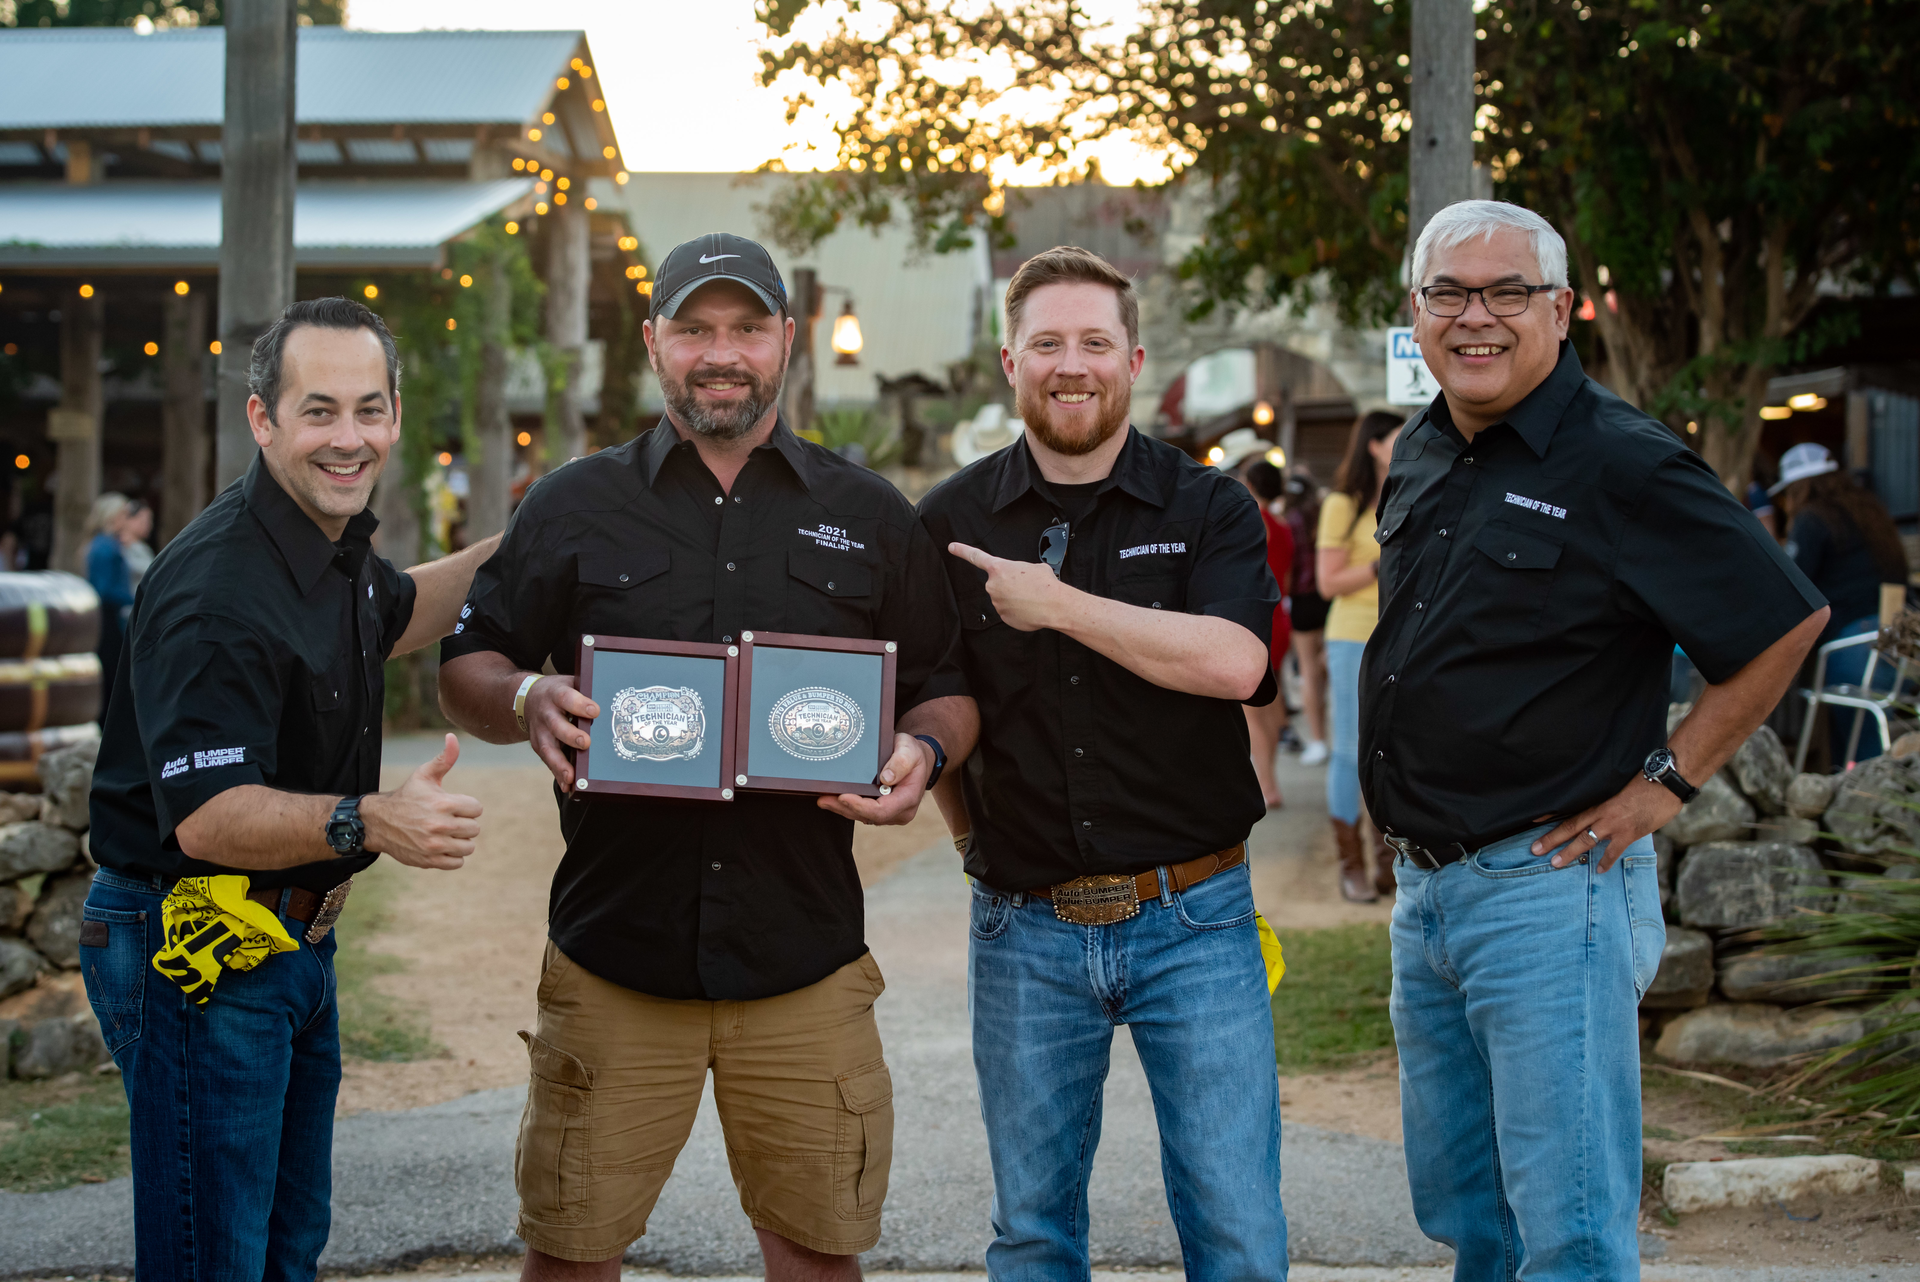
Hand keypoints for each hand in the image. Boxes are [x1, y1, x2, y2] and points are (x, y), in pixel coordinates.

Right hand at [363, 733, 482, 869]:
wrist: (378, 822)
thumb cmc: (407, 796)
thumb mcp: (424, 774)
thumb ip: (444, 758)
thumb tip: (453, 737)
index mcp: (443, 803)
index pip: (477, 809)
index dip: (467, 806)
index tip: (454, 805)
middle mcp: (439, 826)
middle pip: (474, 829)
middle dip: (464, 823)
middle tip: (449, 820)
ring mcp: (434, 845)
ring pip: (468, 847)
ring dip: (460, 841)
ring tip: (447, 833)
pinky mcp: (429, 860)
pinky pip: (457, 863)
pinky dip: (453, 856)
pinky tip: (442, 846)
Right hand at [525, 674, 597, 790]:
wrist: (528, 698)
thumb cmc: (559, 692)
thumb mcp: (570, 683)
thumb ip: (587, 691)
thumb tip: (616, 699)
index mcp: (556, 694)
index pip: (566, 698)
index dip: (579, 704)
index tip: (595, 711)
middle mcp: (546, 713)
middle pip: (556, 725)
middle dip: (570, 735)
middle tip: (585, 743)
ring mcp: (540, 731)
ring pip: (548, 748)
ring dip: (560, 763)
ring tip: (571, 776)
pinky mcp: (538, 745)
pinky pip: (548, 761)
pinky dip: (557, 773)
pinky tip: (568, 785)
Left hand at [819, 732, 930, 824]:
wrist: (917, 759)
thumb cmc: (913, 754)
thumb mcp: (910, 750)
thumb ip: (901, 762)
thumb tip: (886, 778)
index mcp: (908, 799)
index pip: (882, 810)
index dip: (861, 806)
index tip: (843, 796)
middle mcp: (900, 812)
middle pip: (868, 816)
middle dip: (845, 808)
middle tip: (824, 798)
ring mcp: (890, 814)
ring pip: (862, 816)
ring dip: (842, 809)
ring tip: (823, 799)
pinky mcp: (880, 811)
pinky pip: (862, 812)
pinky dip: (846, 807)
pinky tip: (832, 799)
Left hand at [948, 542, 1070, 631]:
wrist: (1053, 604)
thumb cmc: (1045, 584)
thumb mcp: (1033, 567)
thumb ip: (1019, 571)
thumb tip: (1021, 579)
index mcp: (999, 568)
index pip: (976, 557)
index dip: (962, 551)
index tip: (952, 547)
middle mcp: (993, 585)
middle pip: (997, 584)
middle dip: (1009, 585)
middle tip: (1026, 587)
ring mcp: (997, 602)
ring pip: (1003, 599)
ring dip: (1014, 598)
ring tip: (1030, 598)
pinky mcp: (1003, 617)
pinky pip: (1008, 612)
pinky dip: (1018, 611)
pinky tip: (1029, 609)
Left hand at [1531, 775, 1682, 872]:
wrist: (1666, 782)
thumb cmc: (1644, 781)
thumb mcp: (1620, 786)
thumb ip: (1608, 798)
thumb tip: (1601, 806)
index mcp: (1598, 800)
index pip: (1569, 809)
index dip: (1550, 815)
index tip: (1533, 819)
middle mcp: (1602, 812)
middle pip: (1571, 827)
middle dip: (1551, 839)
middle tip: (1535, 850)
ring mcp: (1614, 823)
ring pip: (1586, 840)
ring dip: (1569, 853)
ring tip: (1555, 863)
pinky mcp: (1630, 832)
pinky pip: (1614, 851)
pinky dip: (1606, 861)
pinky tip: (1600, 871)